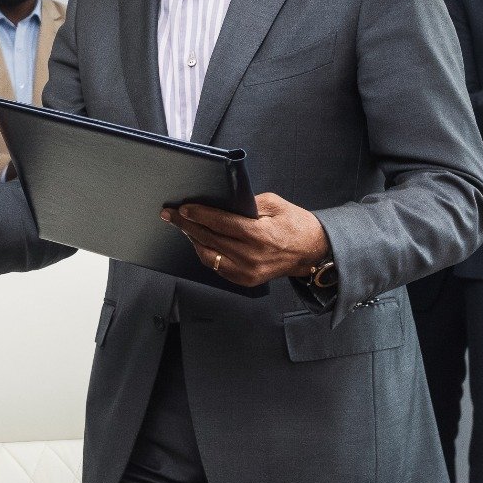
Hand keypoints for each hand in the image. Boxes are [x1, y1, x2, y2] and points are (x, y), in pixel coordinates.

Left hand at [161, 193, 329, 287]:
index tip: (183, 208)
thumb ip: (246, 204)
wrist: (312, 251)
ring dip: (193, 239)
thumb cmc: (295, 225)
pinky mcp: (245, 280)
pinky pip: (217, 266)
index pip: (221, 224)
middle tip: (171, 215)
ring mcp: (247, 271)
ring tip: (182, 226)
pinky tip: (197, 241)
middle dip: (187, 225)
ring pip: (209, 255)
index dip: (199, 215)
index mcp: (260, 234)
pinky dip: (205, 252)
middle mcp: (251, 256)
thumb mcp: (274, 205)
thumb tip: (220, 202)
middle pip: (210, 239)